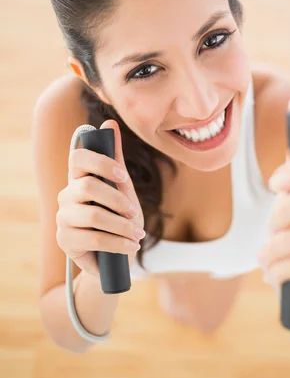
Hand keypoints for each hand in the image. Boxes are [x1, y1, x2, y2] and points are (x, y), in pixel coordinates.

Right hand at [56, 120, 144, 276]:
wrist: (116, 255)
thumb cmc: (120, 218)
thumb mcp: (123, 188)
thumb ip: (115, 159)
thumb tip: (110, 122)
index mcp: (79, 178)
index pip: (78, 157)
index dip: (101, 163)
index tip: (123, 176)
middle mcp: (66, 195)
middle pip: (89, 187)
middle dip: (118, 200)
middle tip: (134, 214)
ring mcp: (63, 217)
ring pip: (94, 215)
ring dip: (122, 226)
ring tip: (137, 235)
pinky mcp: (65, 240)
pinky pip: (94, 238)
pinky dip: (118, 243)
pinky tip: (130, 247)